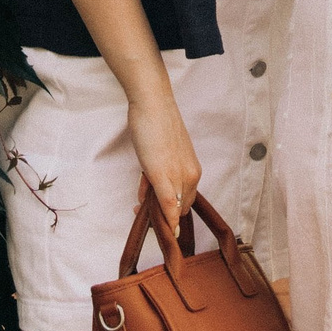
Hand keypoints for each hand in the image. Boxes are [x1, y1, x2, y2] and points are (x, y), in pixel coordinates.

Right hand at [127, 87, 201, 232]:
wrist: (153, 104)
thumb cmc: (156, 125)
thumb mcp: (161, 155)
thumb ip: (158, 176)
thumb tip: (150, 194)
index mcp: (193, 171)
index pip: (185, 202)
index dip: (172, 213)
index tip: (159, 217)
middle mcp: (191, 176)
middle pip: (180, 208)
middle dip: (164, 216)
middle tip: (142, 210)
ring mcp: (179, 176)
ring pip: (173, 208)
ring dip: (158, 216)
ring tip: (138, 207)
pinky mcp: (164, 174)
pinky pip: (168, 204)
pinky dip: (166, 219)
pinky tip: (160, 226)